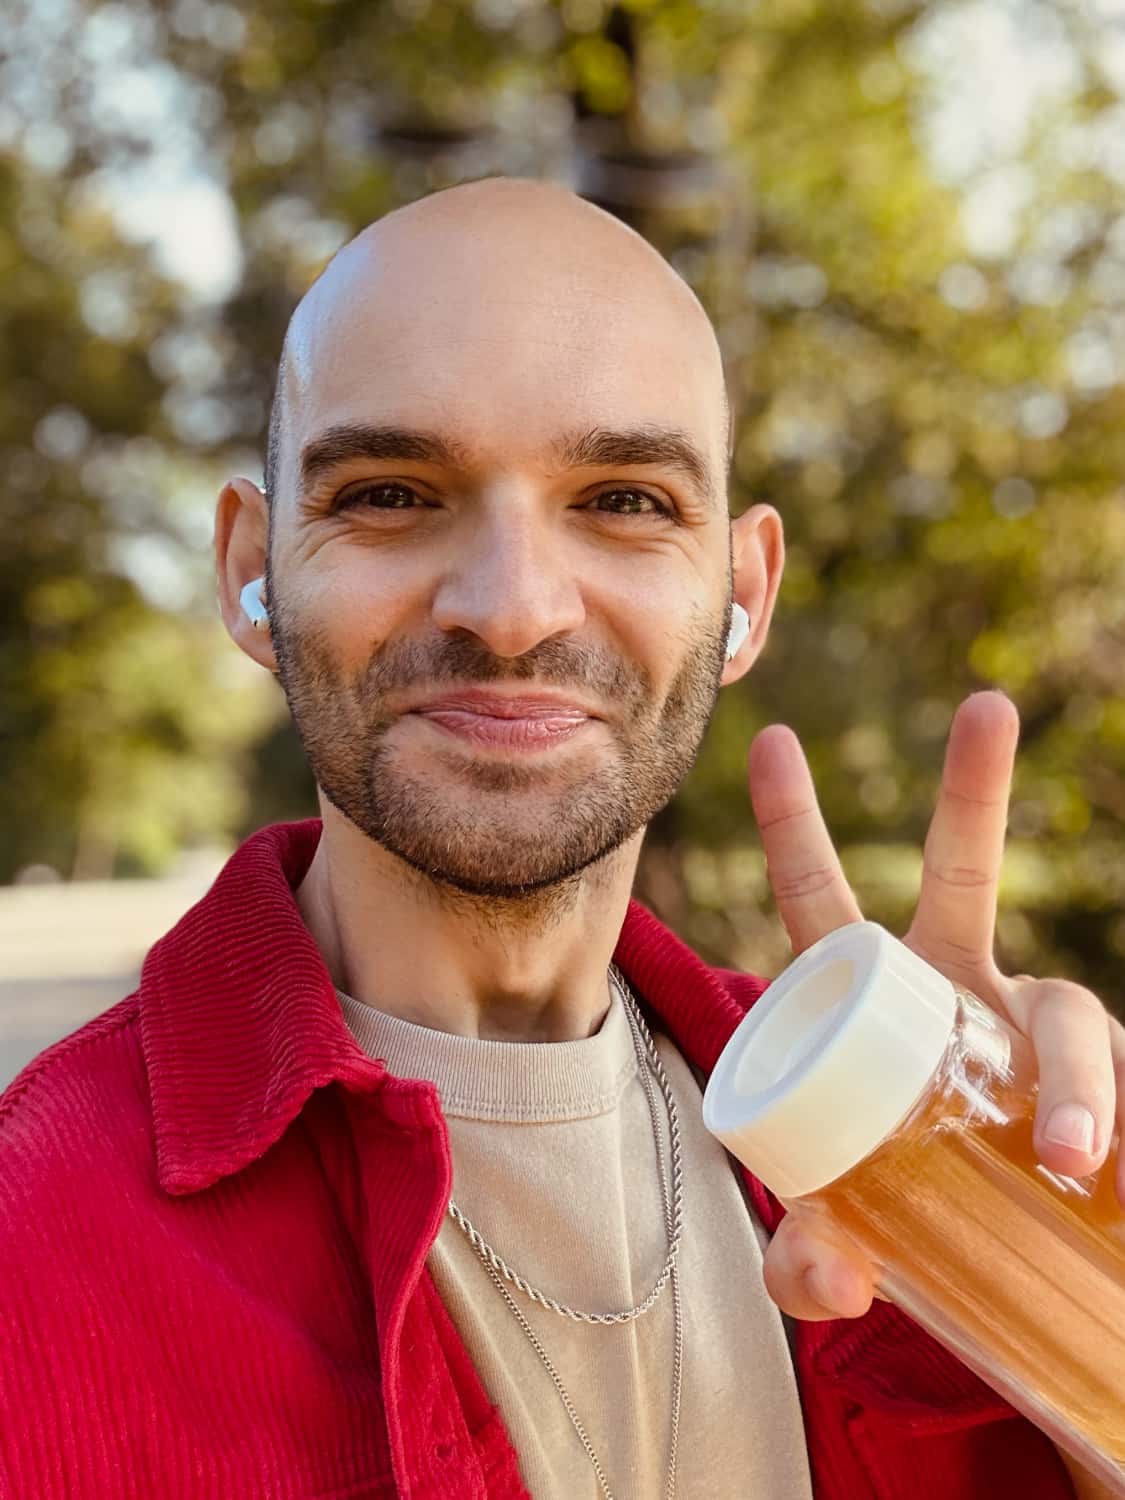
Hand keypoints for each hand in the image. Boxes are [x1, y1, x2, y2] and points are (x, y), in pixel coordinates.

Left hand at [748, 690, 1123, 1322]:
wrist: (1010, 1270)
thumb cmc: (909, 1219)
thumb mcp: (846, 1244)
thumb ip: (811, 1263)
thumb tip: (818, 1277)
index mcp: (873, 1002)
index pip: (823, 904)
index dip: (792, 826)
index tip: (767, 740)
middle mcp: (960, 992)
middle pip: (965, 878)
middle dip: (974, 791)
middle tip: (987, 707)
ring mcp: (1039, 1034)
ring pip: (1072, 1015)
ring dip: (1080, 1078)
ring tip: (1076, 1150)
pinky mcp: (1108, 1092)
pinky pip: (1124, 1093)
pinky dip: (1123, 1121)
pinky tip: (1119, 1176)